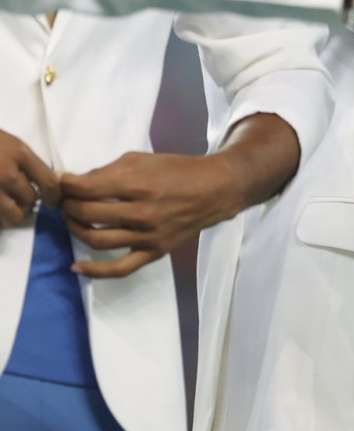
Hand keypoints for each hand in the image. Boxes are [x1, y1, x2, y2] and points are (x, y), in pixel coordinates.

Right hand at [0, 128, 58, 227]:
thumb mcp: (11, 143)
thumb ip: (28, 162)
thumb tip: (47, 184)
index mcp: (19, 154)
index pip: (48, 182)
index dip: (54, 196)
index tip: (52, 201)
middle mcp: (7, 174)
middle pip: (31, 200)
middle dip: (27, 201)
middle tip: (20, 199)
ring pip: (13, 216)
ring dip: (12, 214)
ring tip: (6, 207)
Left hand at [62, 114, 299, 279]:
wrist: (213, 190)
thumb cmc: (176, 170)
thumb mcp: (141, 159)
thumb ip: (108, 171)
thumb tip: (77, 183)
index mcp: (138, 183)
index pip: (87, 188)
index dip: (67, 185)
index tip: (62, 183)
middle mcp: (141, 211)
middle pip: (88, 214)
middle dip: (68, 206)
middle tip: (66, 201)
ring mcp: (148, 235)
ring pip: (98, 240)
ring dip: (76, 230)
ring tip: (73, 221)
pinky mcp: (154, 252)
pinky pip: (120, 269)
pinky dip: (94, 271)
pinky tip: (76, 266)